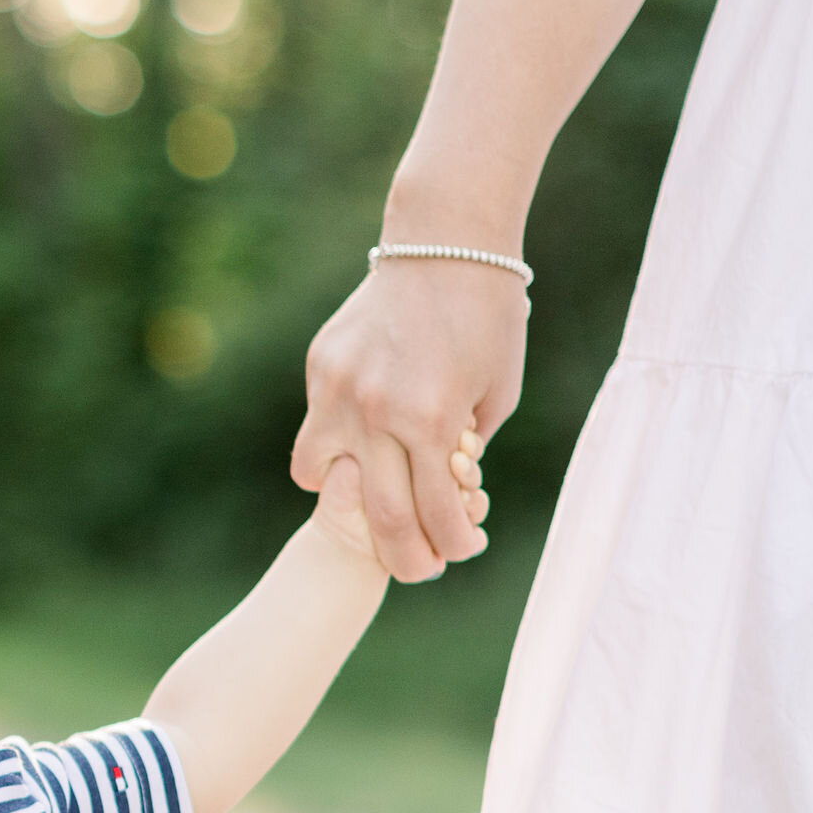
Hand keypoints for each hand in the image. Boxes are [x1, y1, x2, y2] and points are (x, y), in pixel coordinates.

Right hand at [290, 260, 524, 581]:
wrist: (445, 244)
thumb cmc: (487, 319)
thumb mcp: (495, 396)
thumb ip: (463, 451)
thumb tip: (437, 496)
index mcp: (431, 419)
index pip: (436, 514)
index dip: (451, 545)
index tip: (462, 550)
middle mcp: (377, 411)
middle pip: (380, 520)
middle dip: (405, 557)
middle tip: (420, 568)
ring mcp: (339, 391)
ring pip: (327, 485)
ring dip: (355, 506)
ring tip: (382, 498)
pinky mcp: (320, 369)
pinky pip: (317, 435)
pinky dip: (342, 452)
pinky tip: (369, 440)